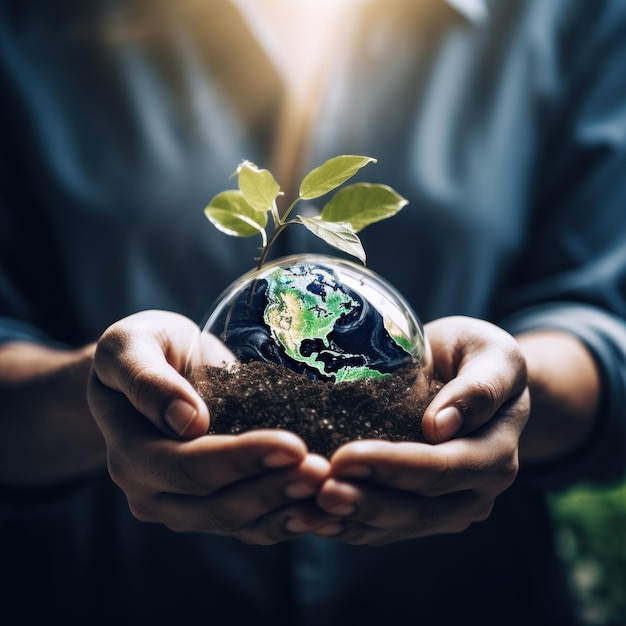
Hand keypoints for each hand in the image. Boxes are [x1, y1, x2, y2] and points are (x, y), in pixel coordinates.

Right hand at [87, 310, 330, 543]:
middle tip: (321, 471)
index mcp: (131, 452)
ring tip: (330, 491)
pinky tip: (321, 511)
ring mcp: (183, 506)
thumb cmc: (143, 348)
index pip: (186, 466)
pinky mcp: (213, 506)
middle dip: (272, 489)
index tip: (291, 446)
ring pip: (237, 523)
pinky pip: (250, 526)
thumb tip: (186, 420)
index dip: (239, 460)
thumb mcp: (129, 345)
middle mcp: (152, 491)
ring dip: (286, 510)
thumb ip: (146, 379)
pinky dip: (286, 521)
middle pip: (215, 505)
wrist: (153, 368)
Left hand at [313, 316, 529, 544]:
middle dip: (366, 502)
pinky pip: (387, 529)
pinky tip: (316, 520)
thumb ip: (479, 386)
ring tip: (311, 510)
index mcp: (495, 452)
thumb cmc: (477, 354)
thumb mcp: (492, 353)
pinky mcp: (423, 511)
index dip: (394, 467)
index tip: (346, 456)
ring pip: (399, 528)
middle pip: (419, 510)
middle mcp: (477, 490)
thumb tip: (441, 426)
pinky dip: (351, 528)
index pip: (442, 468)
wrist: (472, 374)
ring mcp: (450, 507)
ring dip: (353, 522)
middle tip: (320, 489)